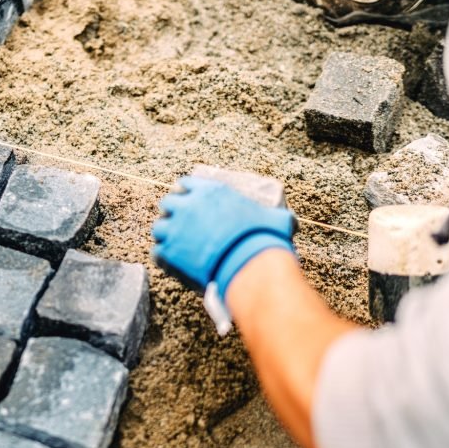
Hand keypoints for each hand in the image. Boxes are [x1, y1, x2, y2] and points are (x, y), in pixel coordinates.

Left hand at [152, 177, 296, 298]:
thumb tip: (289, 222)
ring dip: (166, 235)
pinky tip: (175, 263)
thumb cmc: (263, 239)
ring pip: (159, 228)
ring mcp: (176, 229)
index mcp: (209, 191)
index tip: (189, 201)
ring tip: (176, 245)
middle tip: (181, 224)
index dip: (187, 193)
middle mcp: (188, 206)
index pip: (187, 183)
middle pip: (168, 203)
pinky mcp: (170, 253)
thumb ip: (276, 217)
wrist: (249, 264)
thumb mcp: (274, 220)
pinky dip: (165, 258)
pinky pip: (158, 253)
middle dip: (173, 212)